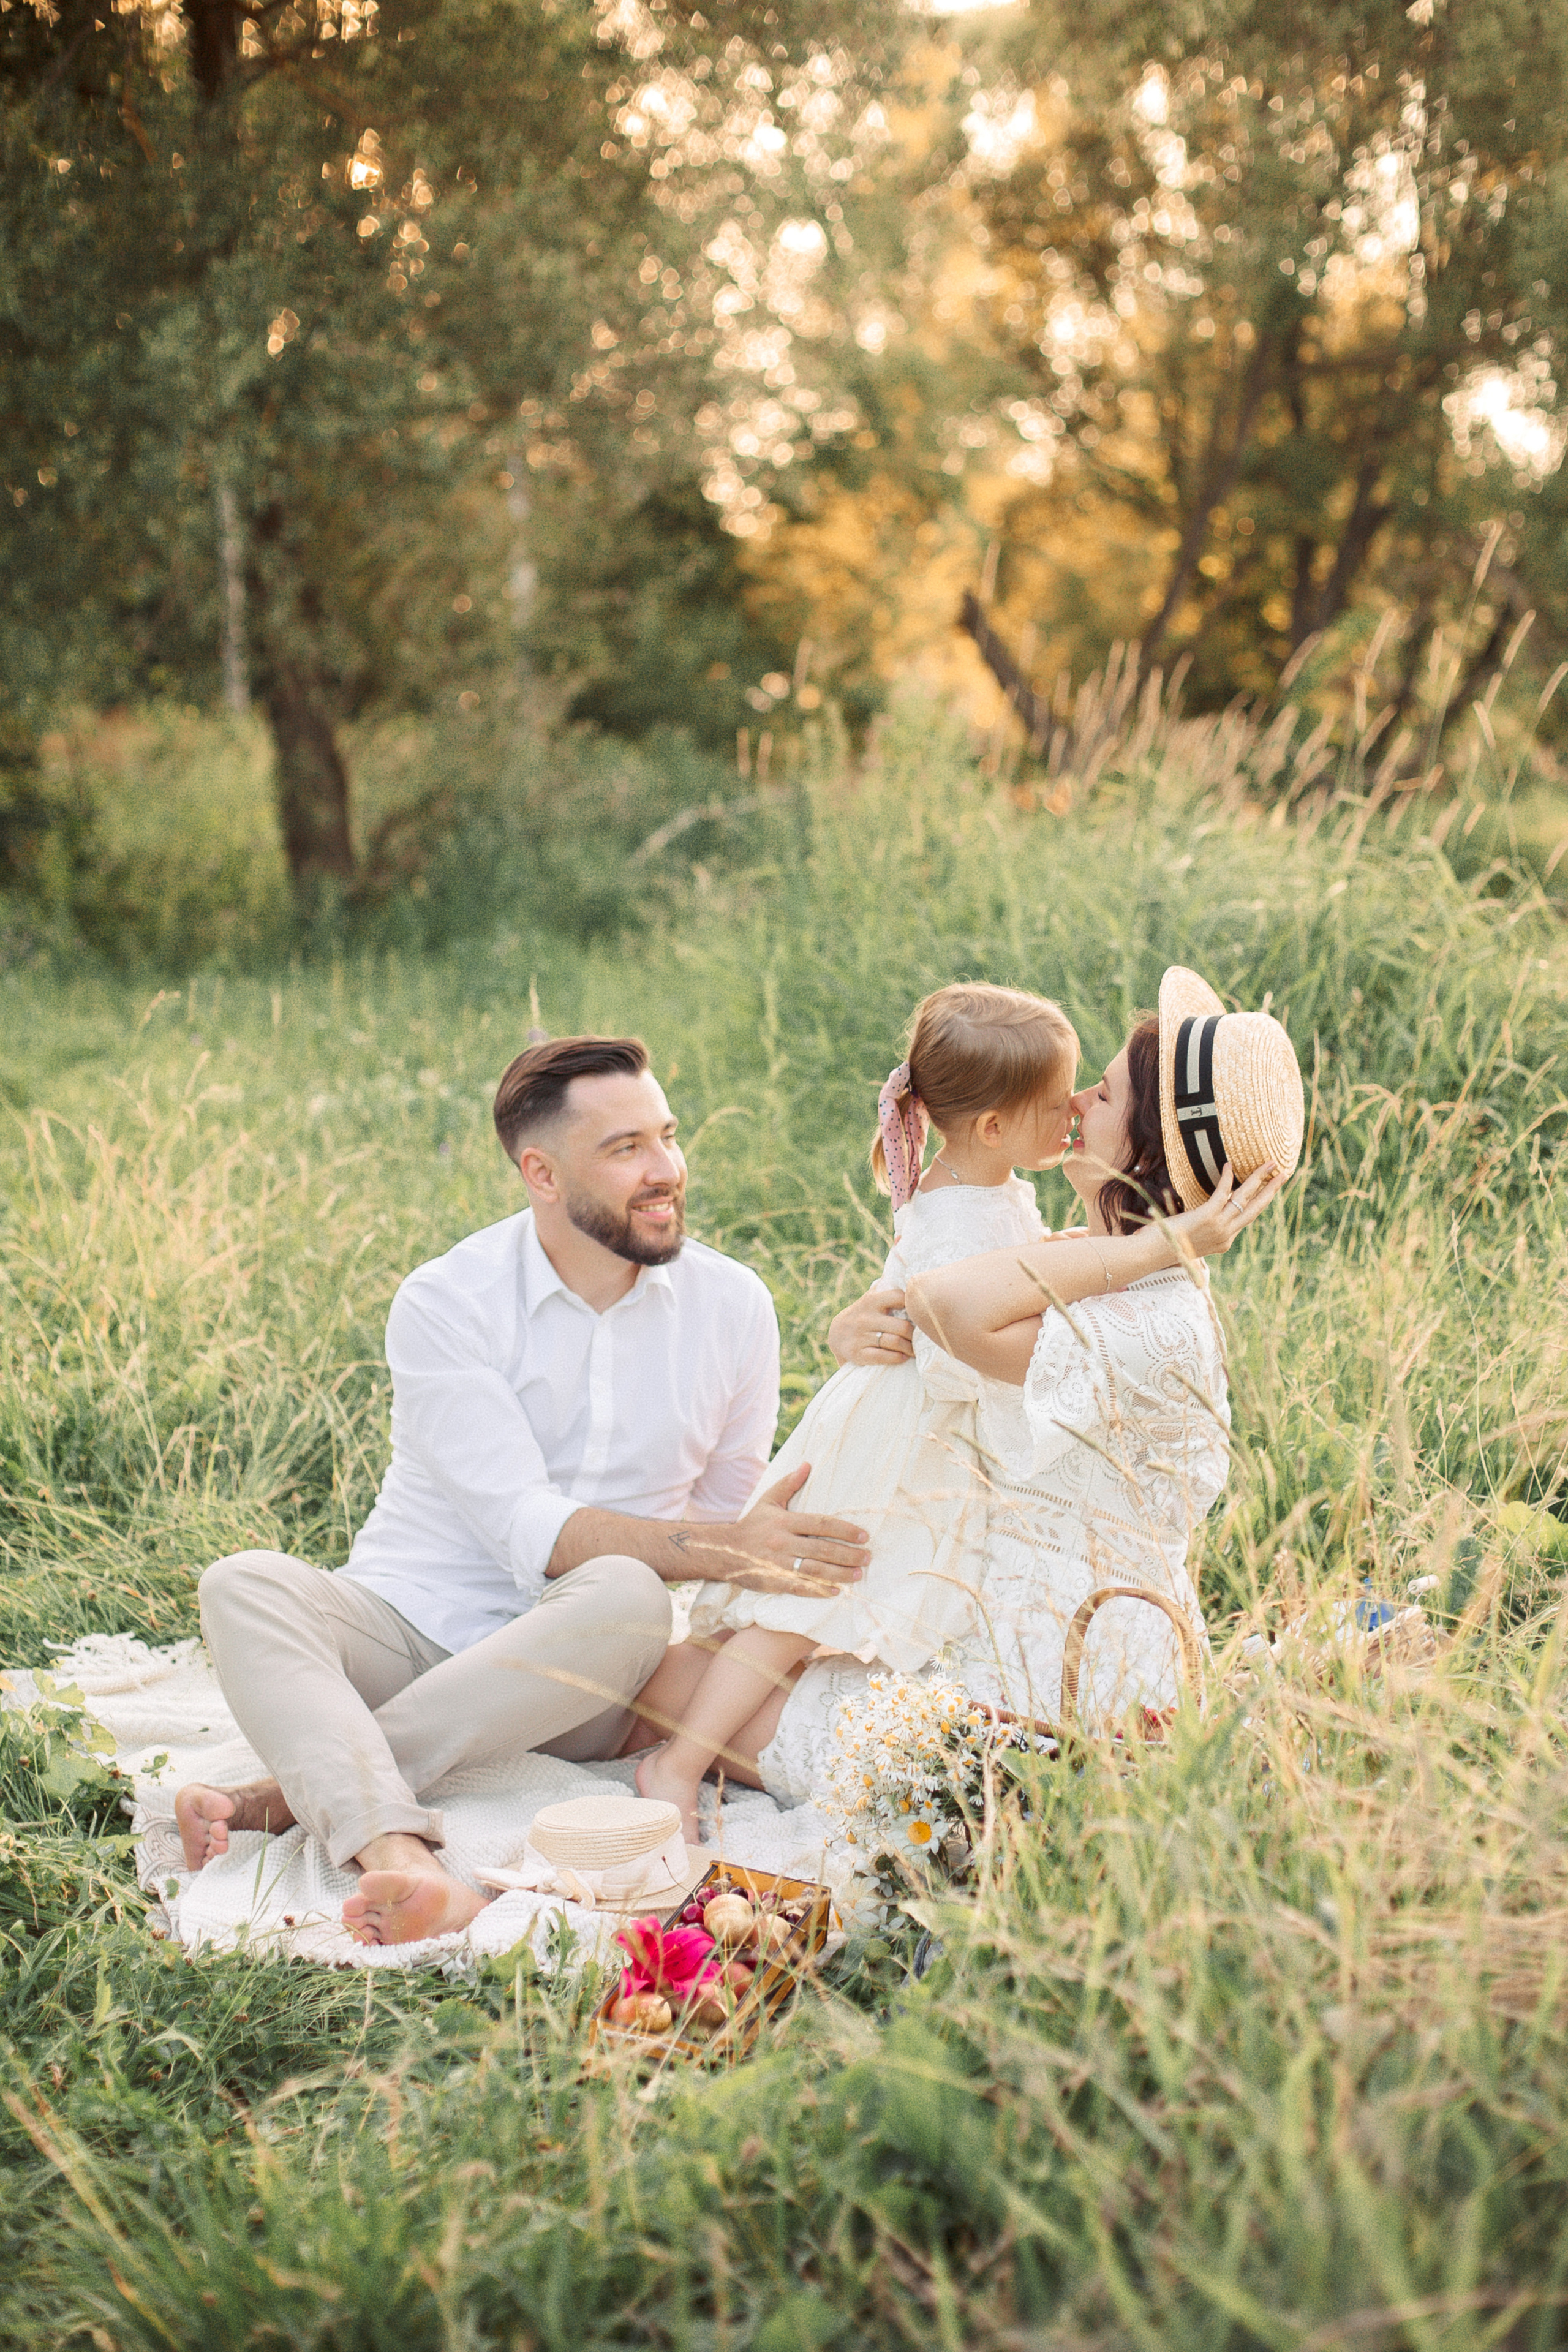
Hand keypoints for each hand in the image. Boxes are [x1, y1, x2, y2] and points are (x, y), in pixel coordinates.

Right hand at [690, 1464, 869, 1598]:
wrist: (724, 1551)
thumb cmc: (752, 1524)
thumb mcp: (768, 1501)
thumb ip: (788, 1484)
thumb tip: (807, 1465)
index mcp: (785, 1521)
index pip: (821, 1523)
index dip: (844, 1530)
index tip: (863, 1536)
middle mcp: (783, 1542)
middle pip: (822, 1549)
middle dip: (848, 1555)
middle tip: (867, 1558)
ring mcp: (778, 1564)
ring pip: (815, 1570)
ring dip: (839, 1574)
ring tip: (858, 1575)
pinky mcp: (774, 1581)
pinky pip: (800, 1588)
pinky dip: (819, 1591)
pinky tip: (836, 1592)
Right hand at [827, 1284, 915, 1367]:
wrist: (837, 1336)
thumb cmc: (864, 1315)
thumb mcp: (871, 1299)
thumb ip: (887, 1288)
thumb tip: (907, 1267)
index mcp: (871, 1301)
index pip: (899, 1297)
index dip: (913, 1305)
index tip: (921, 1314)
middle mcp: (865, 1318)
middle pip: (902, 1326)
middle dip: (915, 1335)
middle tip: (923, 1339)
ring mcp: (861, 1336)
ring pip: (895, 1342)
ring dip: (909, 1348)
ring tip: (915, 1350)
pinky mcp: (858, 1354)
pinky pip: (883, 1357)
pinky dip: (897, 1358)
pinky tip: (903, 1357)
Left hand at [1167, 1161, 1289, 1259]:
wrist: (1151, 1254)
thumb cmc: (1164, 1244)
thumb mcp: (1189, 1240)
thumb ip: (1200, 1230)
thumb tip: (1197, 1216)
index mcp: (1224, 1242)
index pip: (1246, 1218)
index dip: (1259, 1201)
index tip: (1268, 1189)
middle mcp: (1225, 1236)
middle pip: (1255, 1209)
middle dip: (1271, 1190)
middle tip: (1284, 1175)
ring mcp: (1218, 1228)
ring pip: (1245, 1199)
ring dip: (1259, 1179)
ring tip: (1270, 1165)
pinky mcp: (1207, 1218)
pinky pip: (1222, 1194)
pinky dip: (1227, 1178)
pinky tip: (1230, 1165)